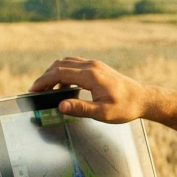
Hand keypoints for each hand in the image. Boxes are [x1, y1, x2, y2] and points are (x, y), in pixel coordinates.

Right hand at [29, 57, 154, 122]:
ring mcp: (95, 65)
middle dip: (45, 77)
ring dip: (54, 73)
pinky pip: (75, 65)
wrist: (143, 99)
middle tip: (36, 91)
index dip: (43, 81)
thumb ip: (81, 109)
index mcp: (91, 75)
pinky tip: (63, 87)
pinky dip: (64, 73)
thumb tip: (60, 106)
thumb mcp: (103, 113)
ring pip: (67, 63)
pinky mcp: (97, 67)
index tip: (33, 90)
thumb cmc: (125, 107)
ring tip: (47, 89)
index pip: (59, 72)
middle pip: (60, 65)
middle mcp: (92, 66)